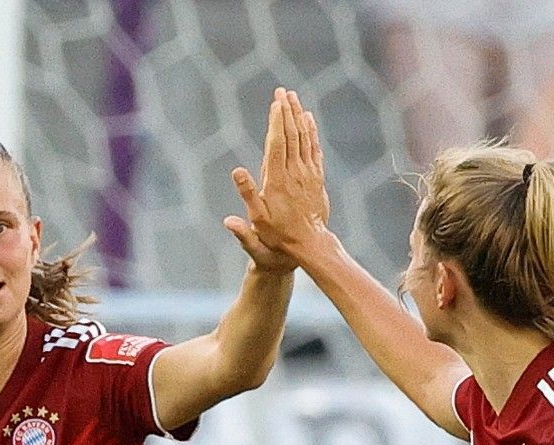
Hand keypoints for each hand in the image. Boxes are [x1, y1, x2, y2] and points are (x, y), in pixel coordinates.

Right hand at [226, 87, 330, 269]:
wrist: (308, 245)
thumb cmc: (277, 236)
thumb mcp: (257, 220)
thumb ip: (247, 195)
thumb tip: (236, 172)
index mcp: (278, 180)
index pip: (278, 144)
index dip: (277, 122)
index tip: (276, 103)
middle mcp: (295, 173)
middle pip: (292, 135)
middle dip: (287, 111)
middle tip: (283, 91)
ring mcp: (308, 174)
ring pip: (305, 138)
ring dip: (299, 116)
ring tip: (294, 97)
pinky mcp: (316, 178)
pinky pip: (314, 149)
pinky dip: (311, 132)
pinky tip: (308, 119)